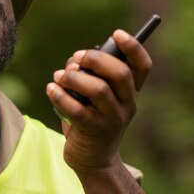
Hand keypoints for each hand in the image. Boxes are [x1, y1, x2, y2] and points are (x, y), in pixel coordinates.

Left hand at [45, 29, 152, 177]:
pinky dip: (60, 95)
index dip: (133, 47)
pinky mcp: (93, 132)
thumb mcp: (97, 97)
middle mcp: (127, 105)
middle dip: (96, 59)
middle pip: (121, 74)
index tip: (117, 33)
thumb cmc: (92, 119)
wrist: (93, 160)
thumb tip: (75, 61)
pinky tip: (51, 88)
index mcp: (131, 92)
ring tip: (59, 76)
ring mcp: (113, 120)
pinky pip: (77, 110)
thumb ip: (92, 75)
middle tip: (77, 57)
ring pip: (99, 90)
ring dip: (75, 77)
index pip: (142, 66)